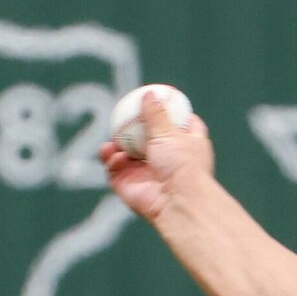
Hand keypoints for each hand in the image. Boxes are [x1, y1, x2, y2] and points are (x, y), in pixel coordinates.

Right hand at [98, 92, 213, 224]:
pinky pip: (113, 167)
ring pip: (127, 151)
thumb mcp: (170, 132)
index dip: (172, 113)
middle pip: (149, 137)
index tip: (162, 100)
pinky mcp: (128, 184)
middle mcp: (168, 159)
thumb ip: (157, 114)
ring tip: (115, 139)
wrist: (176, 200)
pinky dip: (109, 157)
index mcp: (187, 146)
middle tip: (124, 116)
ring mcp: (146, 172)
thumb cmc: (183, 166)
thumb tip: (150, 94)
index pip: (183, 126)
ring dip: (117, 142)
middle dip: (134, 127)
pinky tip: (110, 152)